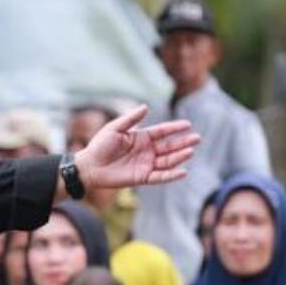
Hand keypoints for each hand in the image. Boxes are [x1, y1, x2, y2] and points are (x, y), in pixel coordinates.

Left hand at [74, 105, 198, 189]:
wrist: (89, 166)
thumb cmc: (99, 145)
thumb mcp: (115, 128)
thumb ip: (131, 119)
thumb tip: (146, 106)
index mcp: (141, 137)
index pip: (162, 132)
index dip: (175, 128)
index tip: (188, 124)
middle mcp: (147, 151)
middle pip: (169, 146)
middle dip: (183, 142)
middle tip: (197, 138)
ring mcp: (146, 164)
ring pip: (167, 161)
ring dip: (179, 157)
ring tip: (190, 151)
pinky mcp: (143, 177)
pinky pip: (160, 177)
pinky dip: (171, 175)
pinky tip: (183, 171)